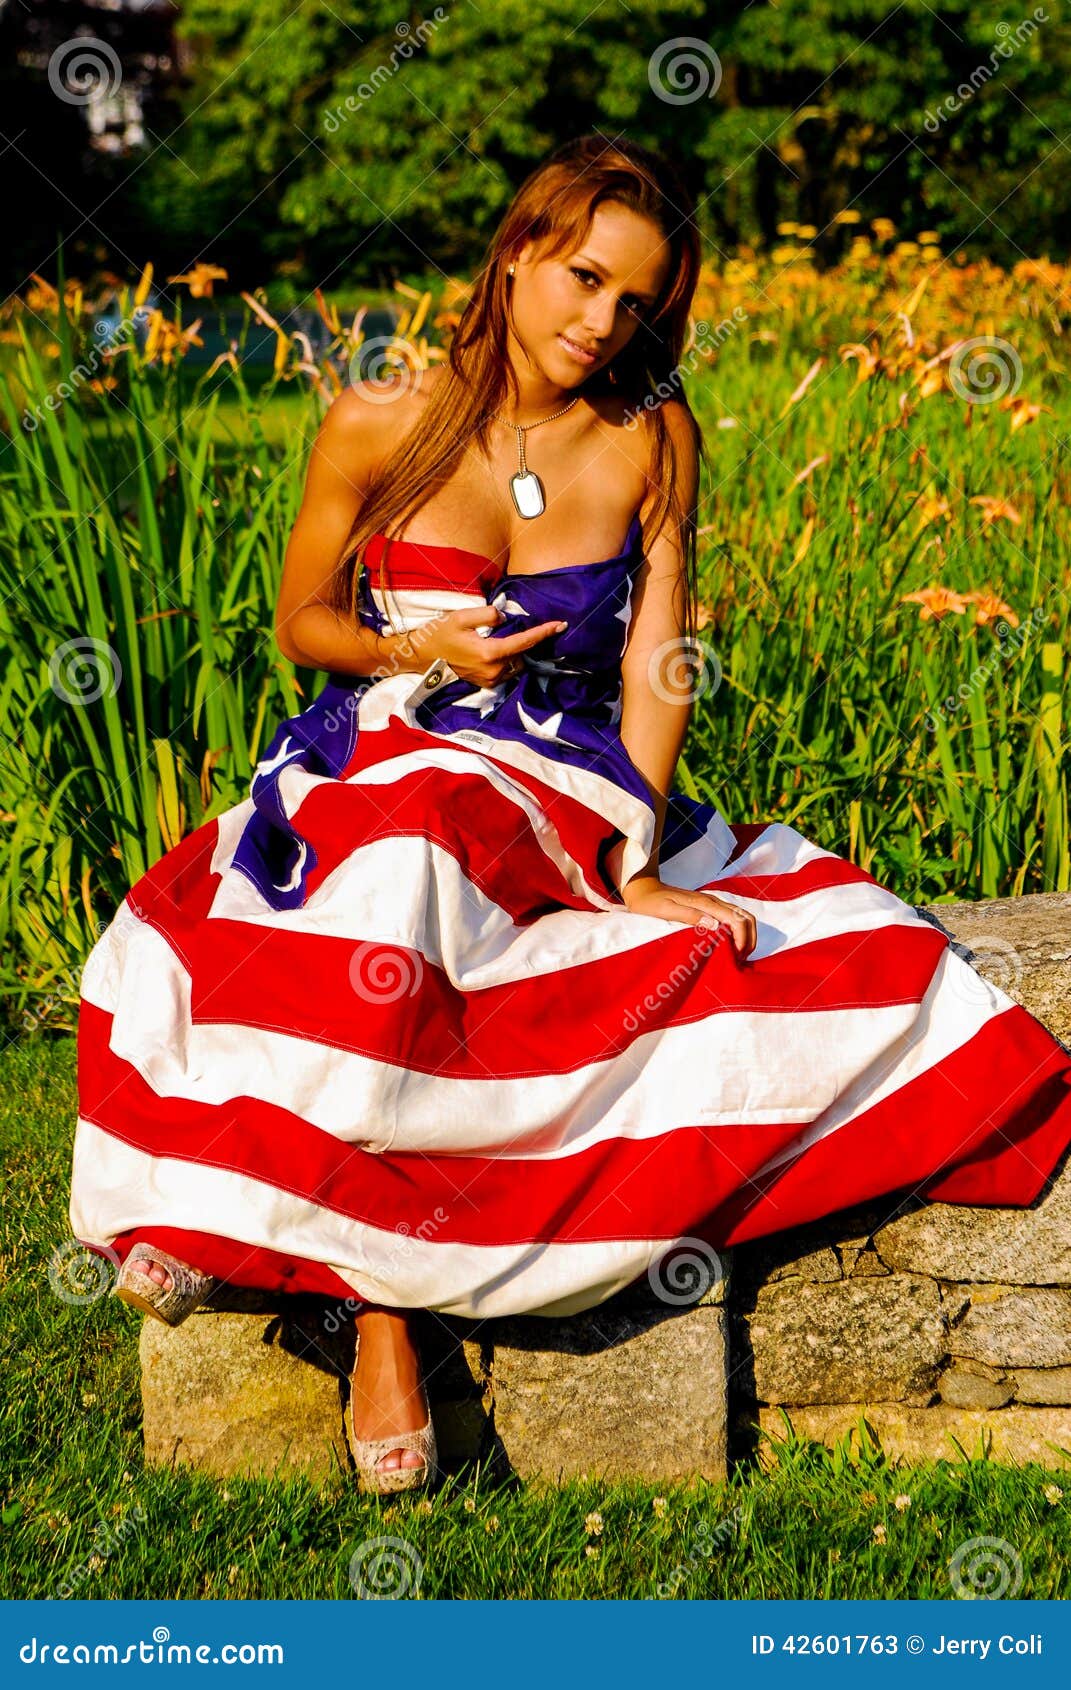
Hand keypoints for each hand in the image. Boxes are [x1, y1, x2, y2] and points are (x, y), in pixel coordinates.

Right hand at [409, 606, 566, 688]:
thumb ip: (488, 615)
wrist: (422, 657)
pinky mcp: (486, 684)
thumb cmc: (440, 634)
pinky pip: (507, 672)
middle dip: (526, 642)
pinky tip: (499, 651)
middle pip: (522, 655)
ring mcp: (490, 680)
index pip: (524, 642)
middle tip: (521, 628)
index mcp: (490, 653)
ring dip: (517, 652)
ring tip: (507, 639)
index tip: (561, 625)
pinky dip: (508, 661)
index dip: (544, 632)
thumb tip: (505, 618)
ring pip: (516, 665)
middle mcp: (493, 670)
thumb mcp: (462, 617)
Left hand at [620, 873, 756, 957]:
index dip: (743, 939)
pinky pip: (732, 919)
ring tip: (737, 956)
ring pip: (742, 917)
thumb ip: (689, 915)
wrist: (644, 889)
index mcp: (705, 904)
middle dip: (750, 939)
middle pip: (746, 917)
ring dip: (746, 936)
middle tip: (740, 959)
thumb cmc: (650, 902)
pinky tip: (730, 948)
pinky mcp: (709, 908)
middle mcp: (713, 902)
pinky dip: (738, 933)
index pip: (737, 920)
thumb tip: (714, 925)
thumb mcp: (665, 910)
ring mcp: (712, 904)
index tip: (736, 957)